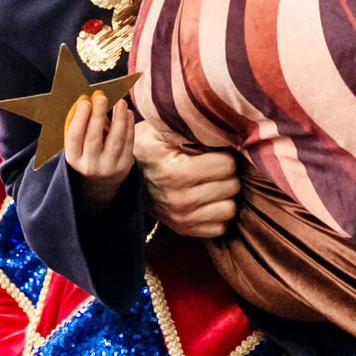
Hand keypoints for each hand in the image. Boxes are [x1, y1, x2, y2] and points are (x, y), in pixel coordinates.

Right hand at [64, 93, 137, 207]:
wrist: (101, 182)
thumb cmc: (87, 153)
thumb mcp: (78, 145)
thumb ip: (82, 125)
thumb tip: (91, 99)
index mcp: (74, 159)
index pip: (74, 138)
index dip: (79, 119)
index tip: (84, 102)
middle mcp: (90, 166)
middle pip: (94, 138)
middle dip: (97, 115)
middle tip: (101, 97)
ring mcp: (109, 167)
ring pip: (115, 141)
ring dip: (118, 119)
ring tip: (120, 102)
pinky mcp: (125, 166)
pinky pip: (128, 144)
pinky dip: (129, 127)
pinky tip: (128, 113)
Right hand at [132, 120, 239, 237]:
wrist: (123, 175)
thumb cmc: (147, 147)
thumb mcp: (162, 129)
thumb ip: (191, 126)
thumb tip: (222, 126)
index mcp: (178, 172)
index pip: (227, 164)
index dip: (224, 154)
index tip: (213, 152)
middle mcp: (181, 200)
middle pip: (232, 186)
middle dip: (227, 174)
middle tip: (214, 166)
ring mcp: (182, 219)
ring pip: (229, 208)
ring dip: (225, 195)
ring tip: (212, 183)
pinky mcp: (183, 230)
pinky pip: (220, 227)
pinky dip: (217, 213)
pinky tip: (207, 200)